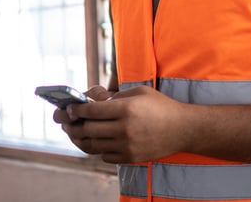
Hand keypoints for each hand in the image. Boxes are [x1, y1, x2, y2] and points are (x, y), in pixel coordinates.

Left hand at [55, 85, 189, 163]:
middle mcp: (125, 129)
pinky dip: (97, 149)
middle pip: (88, 129)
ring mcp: (127, 146)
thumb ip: (115, 97)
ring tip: (77, 133)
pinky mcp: (130, 158)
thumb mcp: (139, 92)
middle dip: (73, 125)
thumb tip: (93, 101)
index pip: (91, 111)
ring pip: (93, 145)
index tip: (70, 108)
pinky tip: (97, 141)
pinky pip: (104, 156)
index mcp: (126, 109)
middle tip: (68, 121)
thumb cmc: (161, 106)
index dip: (76, 109)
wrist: (182, 129)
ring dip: (81, 139)